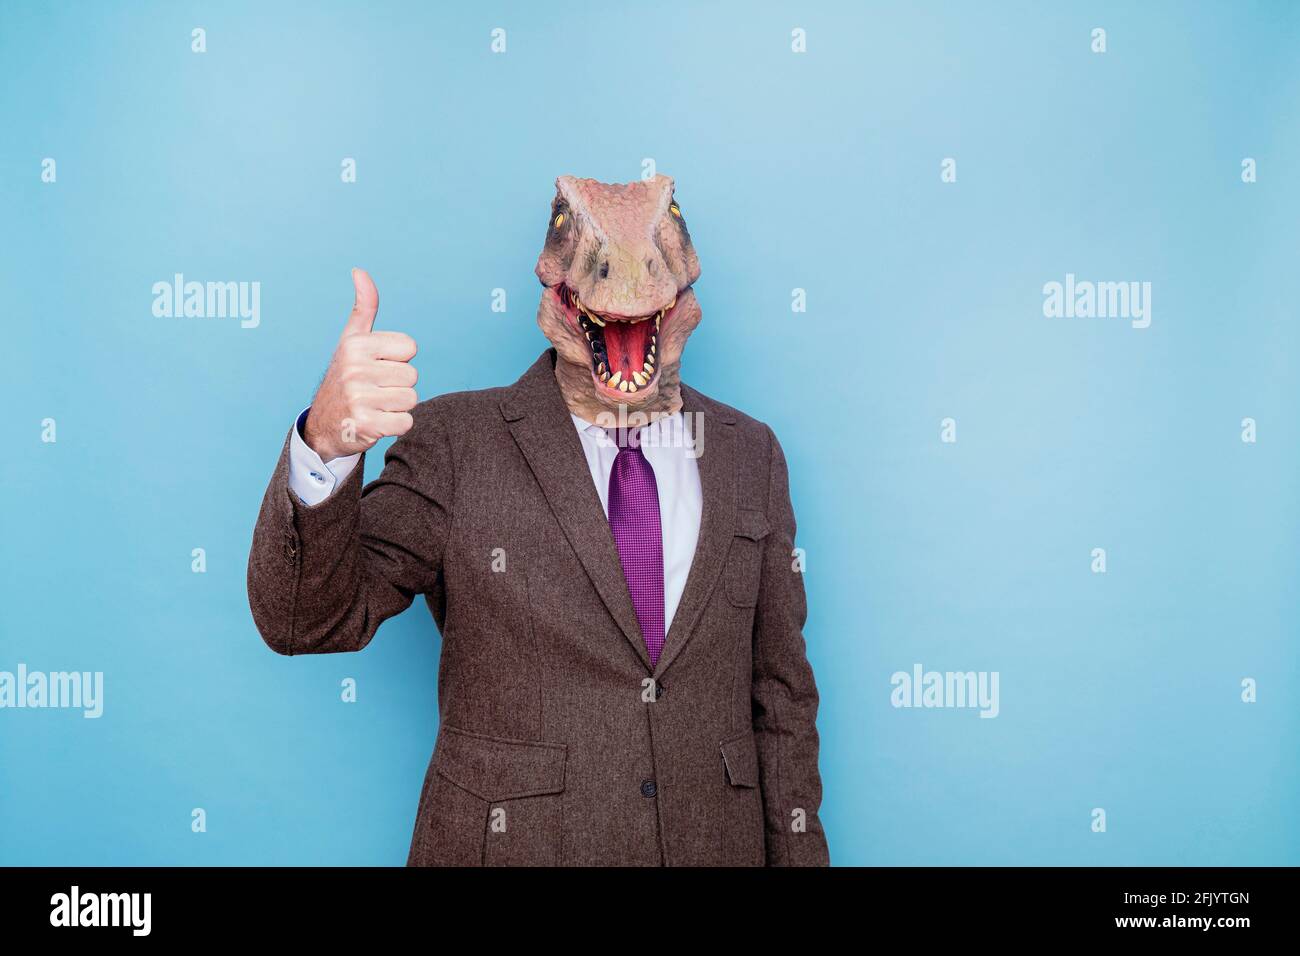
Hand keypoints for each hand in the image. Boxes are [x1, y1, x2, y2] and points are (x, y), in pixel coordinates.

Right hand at [303, 268, 417, 460]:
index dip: (399, 358)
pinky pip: (406, 422)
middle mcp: (354, 369)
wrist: (324, 424)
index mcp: (355, 345)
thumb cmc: (346, 377)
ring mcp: (358, 398)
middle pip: (412, 375)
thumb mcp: (352, 340)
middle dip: (399, 384)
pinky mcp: (365, 425)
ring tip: (376, 405)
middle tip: (376, 389)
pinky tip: (377, 421)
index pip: (410, 347)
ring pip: (411, 399)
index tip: (378, 366)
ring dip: (398, 405)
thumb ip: (363, 308)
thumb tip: (360, 271)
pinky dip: (396, 425)